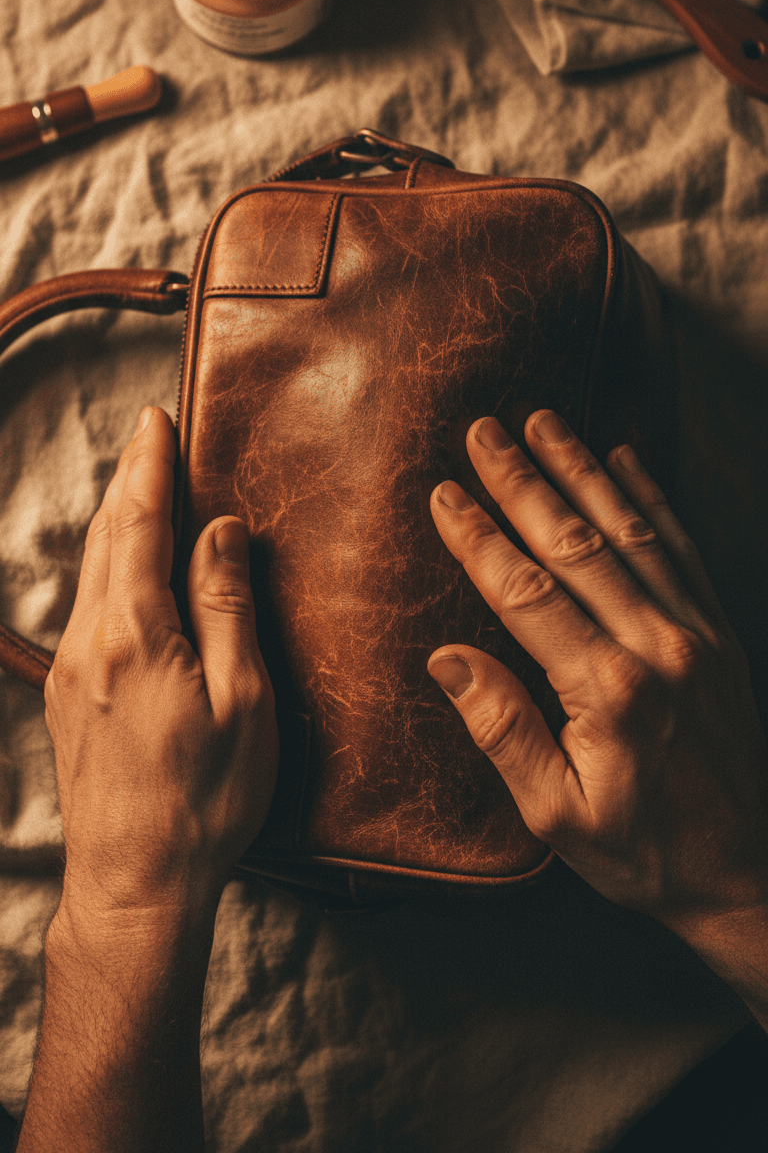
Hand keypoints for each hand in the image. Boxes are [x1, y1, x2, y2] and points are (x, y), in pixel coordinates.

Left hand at [44, 406, 277, 930]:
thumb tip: (221, 532)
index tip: (157, 419)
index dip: (149, 468)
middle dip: (129, 482)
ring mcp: (69, 672)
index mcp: (134, 635)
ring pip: (91, 573)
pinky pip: (88, 609)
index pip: (137, 525)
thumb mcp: (241, 701)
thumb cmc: (202, 802)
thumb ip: (227, 606)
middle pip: (105, 539)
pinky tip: (130, 573)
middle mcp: (89, 643)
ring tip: (143, 491)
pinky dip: (110, 569)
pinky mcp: (66, 698)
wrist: (133, 885)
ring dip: (117, 524)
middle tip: (152, 439)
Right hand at [428, 411, 767, 935]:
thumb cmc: (643, 853)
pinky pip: (682, 547)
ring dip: (583, 471)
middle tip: (484, 430)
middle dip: (524, 481)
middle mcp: (657, 645)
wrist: (749, 873)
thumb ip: (502, 729)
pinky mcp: (720, 633)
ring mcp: (695, 632)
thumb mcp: (556, 814)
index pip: (525, 591)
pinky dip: (653, 497)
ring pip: (629, 530)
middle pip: (574, 542)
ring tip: (546, 422)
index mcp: (608, 689)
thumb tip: (446, 657)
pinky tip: (629, 458)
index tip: (444, 492)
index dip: (479, 537)